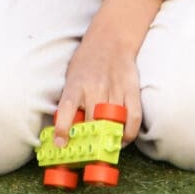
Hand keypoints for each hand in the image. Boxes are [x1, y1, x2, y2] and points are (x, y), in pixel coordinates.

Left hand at [55, 0, 158, 144]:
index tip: (60, 145)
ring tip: (105, 149)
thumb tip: (62, 128)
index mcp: (76, 84)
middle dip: (90, 142)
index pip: (67, 108)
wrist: (111, 38)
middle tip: (86, 155)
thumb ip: (69, 101)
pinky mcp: (132, 90)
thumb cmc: (86, 61)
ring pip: (113, 122)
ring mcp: (115, 89)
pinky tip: (123, 139)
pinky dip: (129, 132)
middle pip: (93, 122)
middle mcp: (95, 87)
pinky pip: (133, 117)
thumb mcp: (71, 77)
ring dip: (109, 140)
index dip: (63, 128)